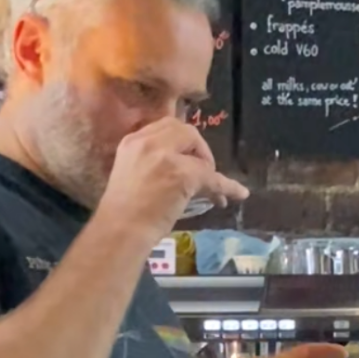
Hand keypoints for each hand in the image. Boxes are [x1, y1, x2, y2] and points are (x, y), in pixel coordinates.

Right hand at [98, 118, 248, 248]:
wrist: (119, 231)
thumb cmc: (121, 212)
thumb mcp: (132, 173)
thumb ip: (151, 162)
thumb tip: (179, 166)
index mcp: (132, 141)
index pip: (166, 126)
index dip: (182, 141)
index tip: (186, 158)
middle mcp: (147, 142)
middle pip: (185, 130)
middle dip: (198, 149)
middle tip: (201, 171)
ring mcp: (165, 157)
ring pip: (199, 153)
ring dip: (209, 169)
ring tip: (211, 189)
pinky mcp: (182, 175)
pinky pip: (213, 178)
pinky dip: (228, 187)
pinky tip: (238, 194)